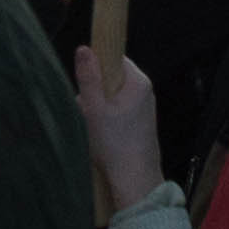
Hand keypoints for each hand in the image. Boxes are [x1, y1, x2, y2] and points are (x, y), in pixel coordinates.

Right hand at [75, 45, 170, 221]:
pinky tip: (101, 137)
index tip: (85, 85)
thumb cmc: (115, 144)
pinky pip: (116, 112)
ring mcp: (143, 108)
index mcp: (138, 82)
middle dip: (93, 93)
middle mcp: (144, 92)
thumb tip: (84, 48)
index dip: (95, 67)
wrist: (135, 180)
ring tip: (94, 129)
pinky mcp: (139, 123)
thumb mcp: (94, 108)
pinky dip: (105, 121)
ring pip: (110, 97)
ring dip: (96, 109)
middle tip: (87, 112)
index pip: (113, 57)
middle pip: (110, 78)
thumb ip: (88, 77)